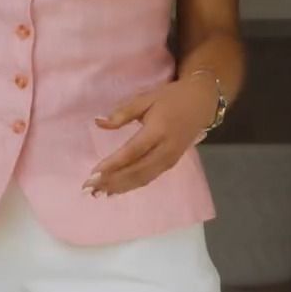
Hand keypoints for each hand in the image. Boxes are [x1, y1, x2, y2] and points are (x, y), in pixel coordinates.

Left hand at [82, 74, 218, 196]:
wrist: (201, 104)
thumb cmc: (171, 98)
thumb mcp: (146, 98)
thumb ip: (123, 112)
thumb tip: (98, 122)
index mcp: (158, 130)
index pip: (132, 152)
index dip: (113, 164)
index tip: (93, 173)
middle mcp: (165, 150)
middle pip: (136, 170)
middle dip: (112, 181)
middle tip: (89, 188)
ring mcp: (169, 160)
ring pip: (142, 178)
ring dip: (120, 187)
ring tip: (98, 193)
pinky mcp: (170, 164)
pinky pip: (149, 178)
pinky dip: (131, 185)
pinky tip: (116, 189)